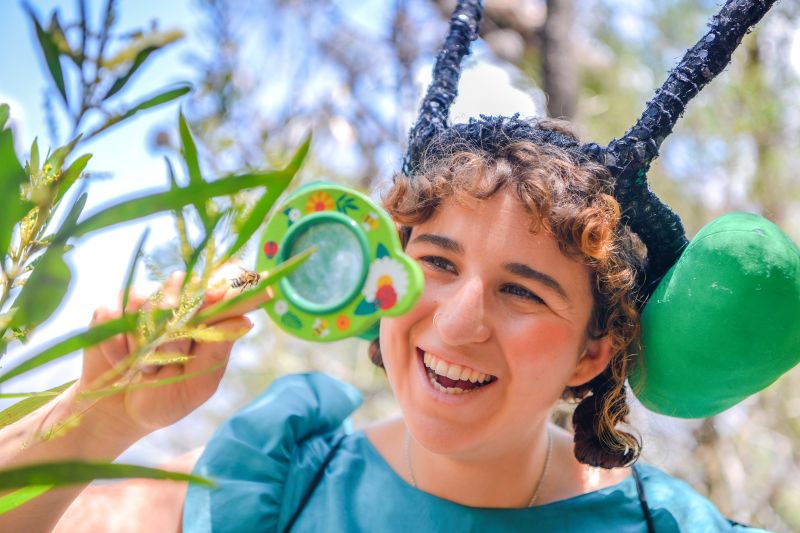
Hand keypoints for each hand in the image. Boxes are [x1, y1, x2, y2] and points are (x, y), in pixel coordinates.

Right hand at [78, 273, 252, 439]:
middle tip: (169, 360)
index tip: (218, 295)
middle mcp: (177, 301)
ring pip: (146, 303)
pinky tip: (122, 362)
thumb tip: (244, 321)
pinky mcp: (111, 309)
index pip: (221, 285)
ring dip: (144, 343)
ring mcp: (143, 301)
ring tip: (147, 367)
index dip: (222, 284)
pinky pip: (113, 316)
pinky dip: (116, 347)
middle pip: (182, 290)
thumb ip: (217, 352)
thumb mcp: (198, 385)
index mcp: (207, 316)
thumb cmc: (168, 397)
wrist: (120, 412)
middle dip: (175, 330)